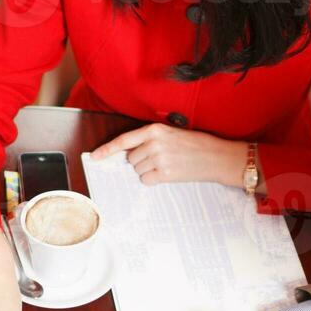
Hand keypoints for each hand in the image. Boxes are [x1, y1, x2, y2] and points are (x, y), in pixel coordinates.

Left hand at [91, 123, 245, 186]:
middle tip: (161, 159)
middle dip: (141, 161)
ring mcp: (159, 159)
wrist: (215, 157)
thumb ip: (150, 140)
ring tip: (167, 165)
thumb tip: (129, 154)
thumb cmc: (195, 145)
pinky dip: (154, 180)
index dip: (107, 149)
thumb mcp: (171, 134)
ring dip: (148, 171)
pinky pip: (146, 180)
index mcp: (155, 130)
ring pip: (138, 170)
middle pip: (131, 159)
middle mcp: (154, 143)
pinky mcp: (165, 174)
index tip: (95, 156)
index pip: (124, 140)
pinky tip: (168, 174)